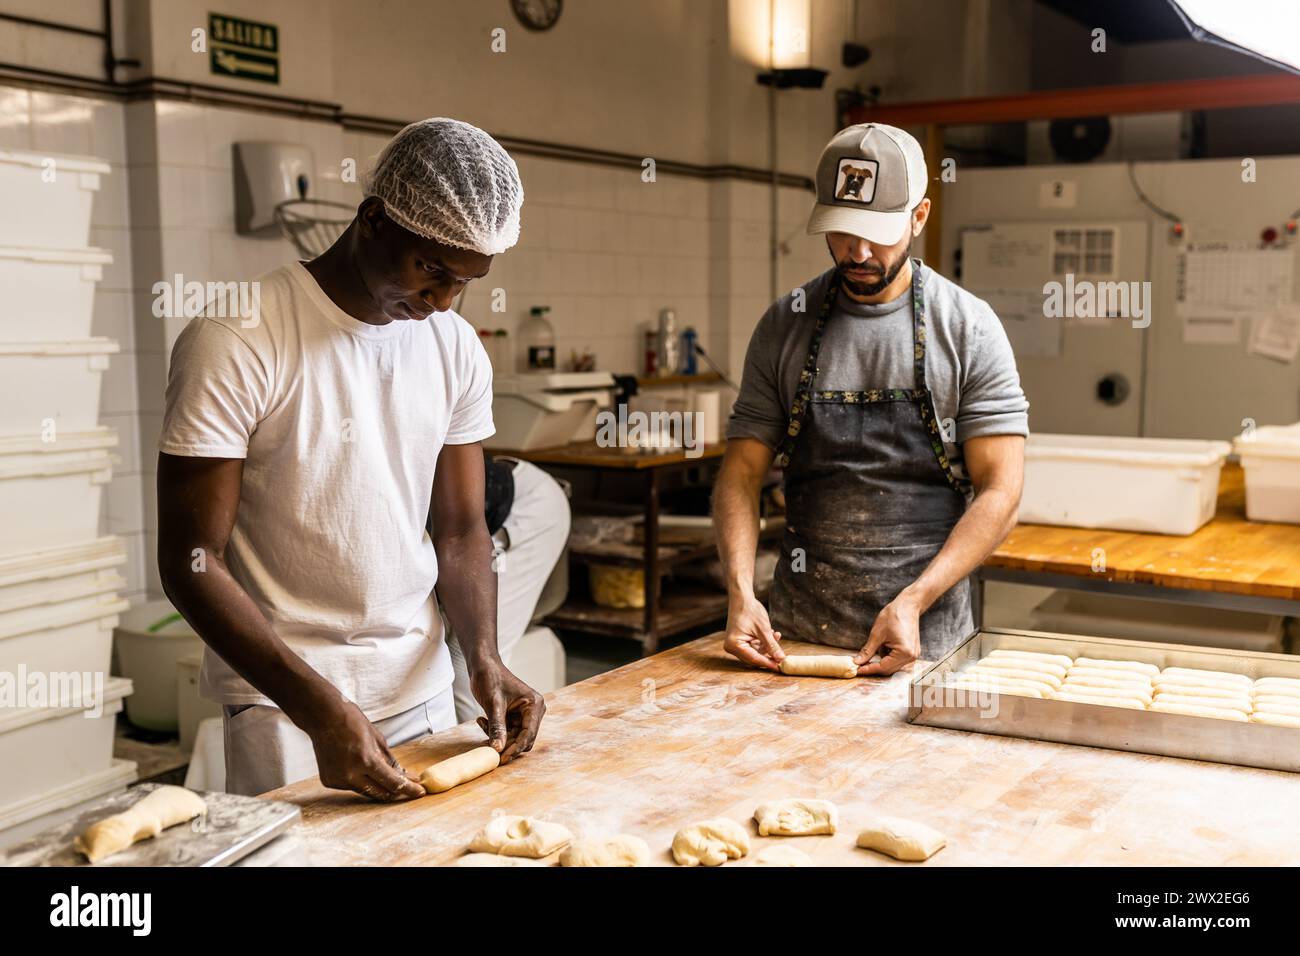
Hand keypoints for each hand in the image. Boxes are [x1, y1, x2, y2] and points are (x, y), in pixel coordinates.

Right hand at [303, 697, 425, 800]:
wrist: (323, 717)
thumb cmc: (351, 721)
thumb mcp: (377, 739)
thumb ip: (390, 761)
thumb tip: (403, 775)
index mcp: (366, 760)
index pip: (393, 783)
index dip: (409, 789)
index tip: (419, 792)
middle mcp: (351, 774)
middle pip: (380, 793)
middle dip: (396, 791)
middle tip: (408, 787)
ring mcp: (338, 779)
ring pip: (366, 791)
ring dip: (378, 786)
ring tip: (385, 775)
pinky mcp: (329, 782)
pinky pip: (352, 787)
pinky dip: (360, 781)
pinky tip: (360, 769)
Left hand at [470, 660, 544, 763]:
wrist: (482, 666)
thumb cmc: (490, 678)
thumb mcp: (493, 704)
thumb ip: (497, 727)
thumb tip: (498, 749)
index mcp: (534, 704)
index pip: (529, 733)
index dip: (516, 748)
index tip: (502, 758)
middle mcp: (533, 711)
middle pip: (524, 739)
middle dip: (507, 743)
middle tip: (489, 744)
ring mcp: (524, 714)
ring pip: (514, 738)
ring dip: (498, 736)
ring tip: (483, 723)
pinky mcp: (515, 717)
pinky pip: (507, 733)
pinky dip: (494, 731)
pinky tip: (482, 721)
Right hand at [722, 592, 783, 670]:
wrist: (742, 597)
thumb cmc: (750, 611)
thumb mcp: (764, 629)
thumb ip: (771, 646)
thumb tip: (780, 659)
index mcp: (734, 645)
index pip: (754, 659)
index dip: (768, 663)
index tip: (780, 667)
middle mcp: (732, 647)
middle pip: (754, 658)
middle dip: (769, 655)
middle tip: (782, 656)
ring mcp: (735, 644)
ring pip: (755, 653)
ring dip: (767, 647)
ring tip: (776, 635)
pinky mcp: (740, 640)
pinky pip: (754, 647)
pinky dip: (763, 643)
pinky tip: (771, 634)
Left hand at [855, 596, 921, 675]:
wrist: (908, 606)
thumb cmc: (894, 616)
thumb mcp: (877, 634)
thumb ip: (867, 651)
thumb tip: (858, 662)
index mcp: (904, 652)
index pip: (883, 667)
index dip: (869, 669)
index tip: (857, 670)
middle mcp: (911, 657)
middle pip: (888, 669)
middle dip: (874, 666)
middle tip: (860, 664)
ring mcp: (913, 655)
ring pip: (892, 666)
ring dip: (881, 661)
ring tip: (876, 646)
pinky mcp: (912, 652)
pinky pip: (897, 660)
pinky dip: (888, 656)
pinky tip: (884, 645)